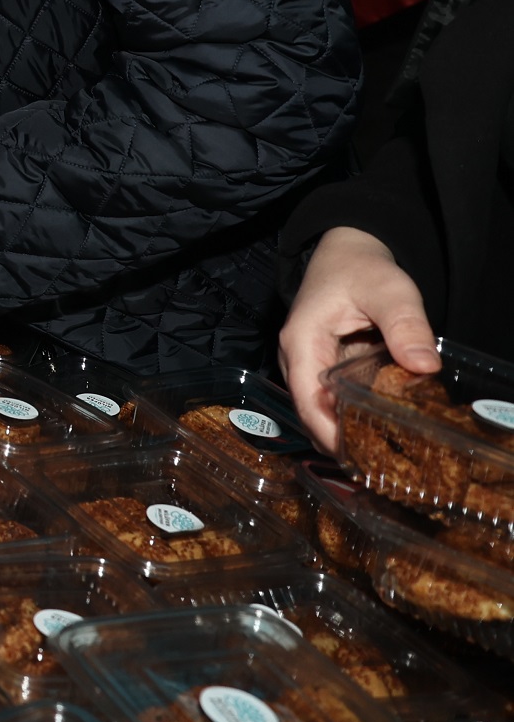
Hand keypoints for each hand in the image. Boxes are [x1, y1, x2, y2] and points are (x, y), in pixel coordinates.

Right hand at [281, 227, 438, 451]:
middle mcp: (297, 358)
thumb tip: (424, 367)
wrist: (347, 251)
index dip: (329, 435)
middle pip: (310, 412)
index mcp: (302, 342)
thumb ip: (405, 325)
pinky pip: (331, 400)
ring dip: (345, 434)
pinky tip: (379, 432)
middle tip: (381, 470)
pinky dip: (350, 418)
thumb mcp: (389, 289)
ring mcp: (307, 363)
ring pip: (319, 409)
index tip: (359, 462)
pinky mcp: (322, 366)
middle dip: (339, 443)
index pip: (308, 401)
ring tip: (382, 459)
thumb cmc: (361, 267)